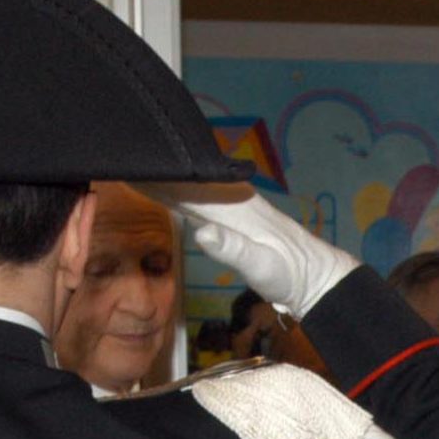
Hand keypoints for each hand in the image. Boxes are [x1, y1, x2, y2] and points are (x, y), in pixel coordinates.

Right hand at [151, 186, 357, 315]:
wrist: (315, 278)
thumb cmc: (290, 275)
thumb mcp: (262, 267)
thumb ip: (232, 248)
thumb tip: (201, 231)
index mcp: (236, 205)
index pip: (190, 185)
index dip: (161, 176)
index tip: (131, 167)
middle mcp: (233, 198)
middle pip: (187, 180)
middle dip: (157, 170)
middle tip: (123, 159)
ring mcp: (233, 205)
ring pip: (191, 186)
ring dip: (165, 178)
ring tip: (133, 168)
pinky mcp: (233, 216)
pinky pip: (199, 199)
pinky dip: (178, 192)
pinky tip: (164, 189)